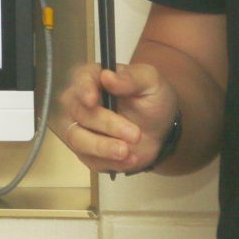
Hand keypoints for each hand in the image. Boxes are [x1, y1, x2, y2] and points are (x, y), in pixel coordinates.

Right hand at [51, 58, 178, 172]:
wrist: (161, 128)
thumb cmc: (153, 98)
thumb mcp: (151, 82)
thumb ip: (130, 78)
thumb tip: (107, 76)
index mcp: (94, 78)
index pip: (80, 80)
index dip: (83, 90)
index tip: (92, 100)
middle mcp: (80, 102)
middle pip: (78, 113)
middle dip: (105, 125)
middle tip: (135, 134)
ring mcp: (80, 128)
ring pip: (77, 139)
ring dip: (102, 147)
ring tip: (127, 151)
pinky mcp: (87, 152)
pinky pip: (90, 159)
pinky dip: (110, 162)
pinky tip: (130, 159)